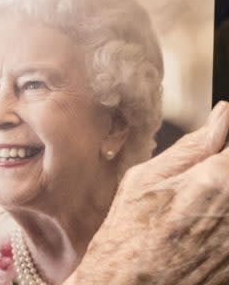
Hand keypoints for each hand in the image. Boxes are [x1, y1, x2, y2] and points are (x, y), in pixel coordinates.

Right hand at [67, 101, 228, 284]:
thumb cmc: (129, 231)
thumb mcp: (146, 178)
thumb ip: (190, 147)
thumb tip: (222, 116)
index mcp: (213, 182)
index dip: (225, 143)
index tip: (218, 145)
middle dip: (221, 169)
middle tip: (197, 181)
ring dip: (221, 197)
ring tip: (194, 206)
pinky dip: (221, 221)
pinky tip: (200, 226)